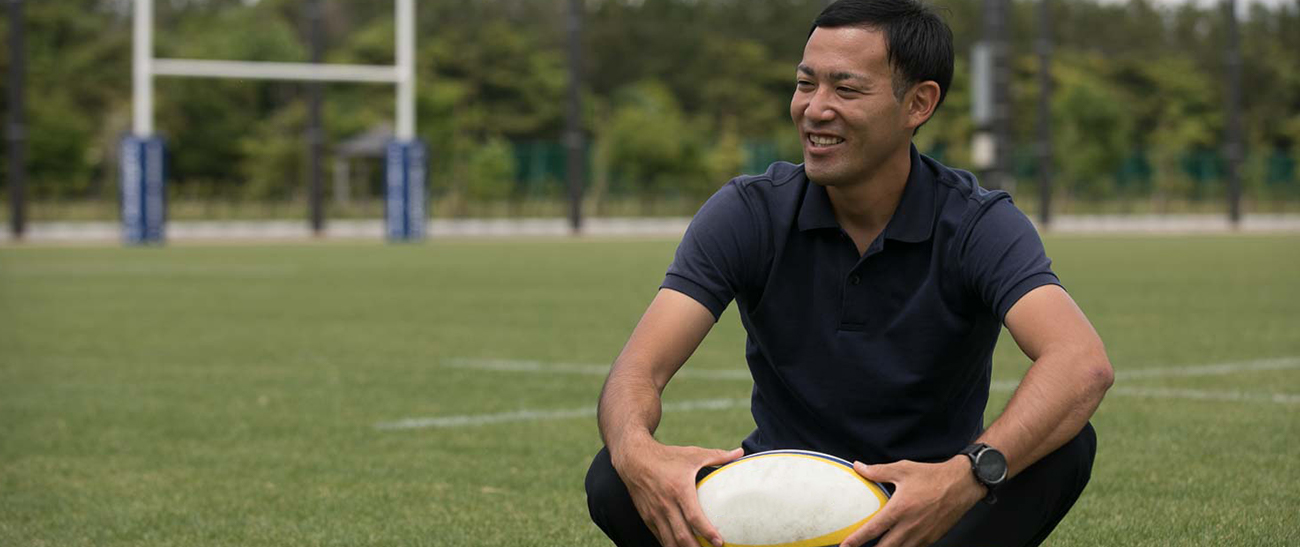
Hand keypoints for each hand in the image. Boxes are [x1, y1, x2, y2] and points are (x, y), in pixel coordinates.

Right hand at [611, 439, 743, 546]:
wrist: (634, 459)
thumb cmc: (666, 456)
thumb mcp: (692, 454)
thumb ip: (717, 456)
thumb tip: (740, 452)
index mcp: (679, 490)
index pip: (694, 517)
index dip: (707, 532)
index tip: (719, 542)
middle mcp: (666, 504)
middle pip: (682, 536)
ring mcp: (655, 513)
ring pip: (670, 541)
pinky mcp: (647, 518)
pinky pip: (661, 537)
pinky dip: (672, 546)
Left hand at [839, 457, 984, 546]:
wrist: (962, 485)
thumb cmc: (932, 476)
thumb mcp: (902, 469)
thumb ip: (877, 471)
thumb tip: (857, 466)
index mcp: (899, 509)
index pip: (872, 530)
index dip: (856, 540)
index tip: (845, 545)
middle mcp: (910, 526)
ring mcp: (922, 535)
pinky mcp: (932, 539)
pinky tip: (897, 544)